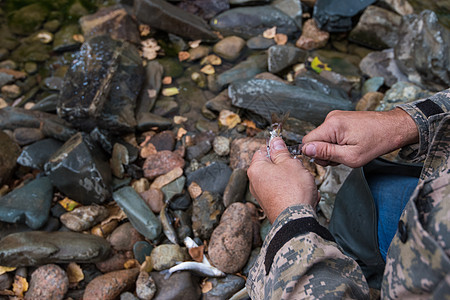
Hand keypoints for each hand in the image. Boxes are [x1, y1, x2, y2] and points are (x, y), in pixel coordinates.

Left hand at [247, 137, 318, 222]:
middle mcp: (255, 183)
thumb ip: (281, 151)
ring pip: (281, 180)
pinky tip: (304, 196)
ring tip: (304, 185)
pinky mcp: (272, 205)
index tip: (287, 151)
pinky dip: (294, 192)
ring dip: (294, 180)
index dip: (276, 149)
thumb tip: (275, 142)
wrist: (295, 220)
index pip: (262, 151)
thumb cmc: (292, 191)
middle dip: (288, 166)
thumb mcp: (289, 163)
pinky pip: (284, 193)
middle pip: (273, 166)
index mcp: (256, 169)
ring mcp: (262, 195)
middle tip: (298, 169)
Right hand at [301, 108, 418, 167]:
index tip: (329, 160)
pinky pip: (329, 134)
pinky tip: (350, 144)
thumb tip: (306, 150)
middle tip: (342, 158)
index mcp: (332, 125)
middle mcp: (331, 118)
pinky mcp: (340, 119)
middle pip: (314, 140)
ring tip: (349, 150)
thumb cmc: (377, 142)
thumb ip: (326, 153)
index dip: (315, 154)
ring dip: (332, 149)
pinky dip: (337, 142)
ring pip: (322, 138)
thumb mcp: (351, 156)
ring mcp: (336, 117)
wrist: (394, 128)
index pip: (307, 141)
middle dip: (324, 152)